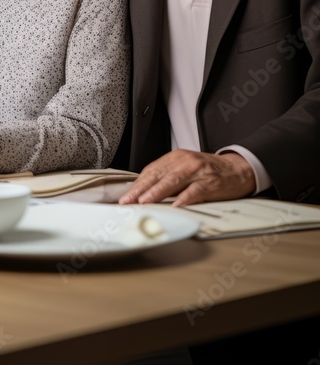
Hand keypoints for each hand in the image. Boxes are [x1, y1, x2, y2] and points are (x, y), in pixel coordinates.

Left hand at [118, 150, 256, 206]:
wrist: (237, 168)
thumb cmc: (208, 171)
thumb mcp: (185, 168)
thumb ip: (167, 177)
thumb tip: (144, 193)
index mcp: (176, 157)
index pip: (151, 170)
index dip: (137, 184)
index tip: (126, 196)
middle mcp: (185, 161)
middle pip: (158, 175)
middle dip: (141, 189)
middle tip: (128, 201)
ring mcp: (198, 171)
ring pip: (173, 181)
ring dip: (157, 192)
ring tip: (145, 202)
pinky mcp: (210, 182)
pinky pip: (195, 191)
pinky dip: (184, 199)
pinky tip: (175, 206)